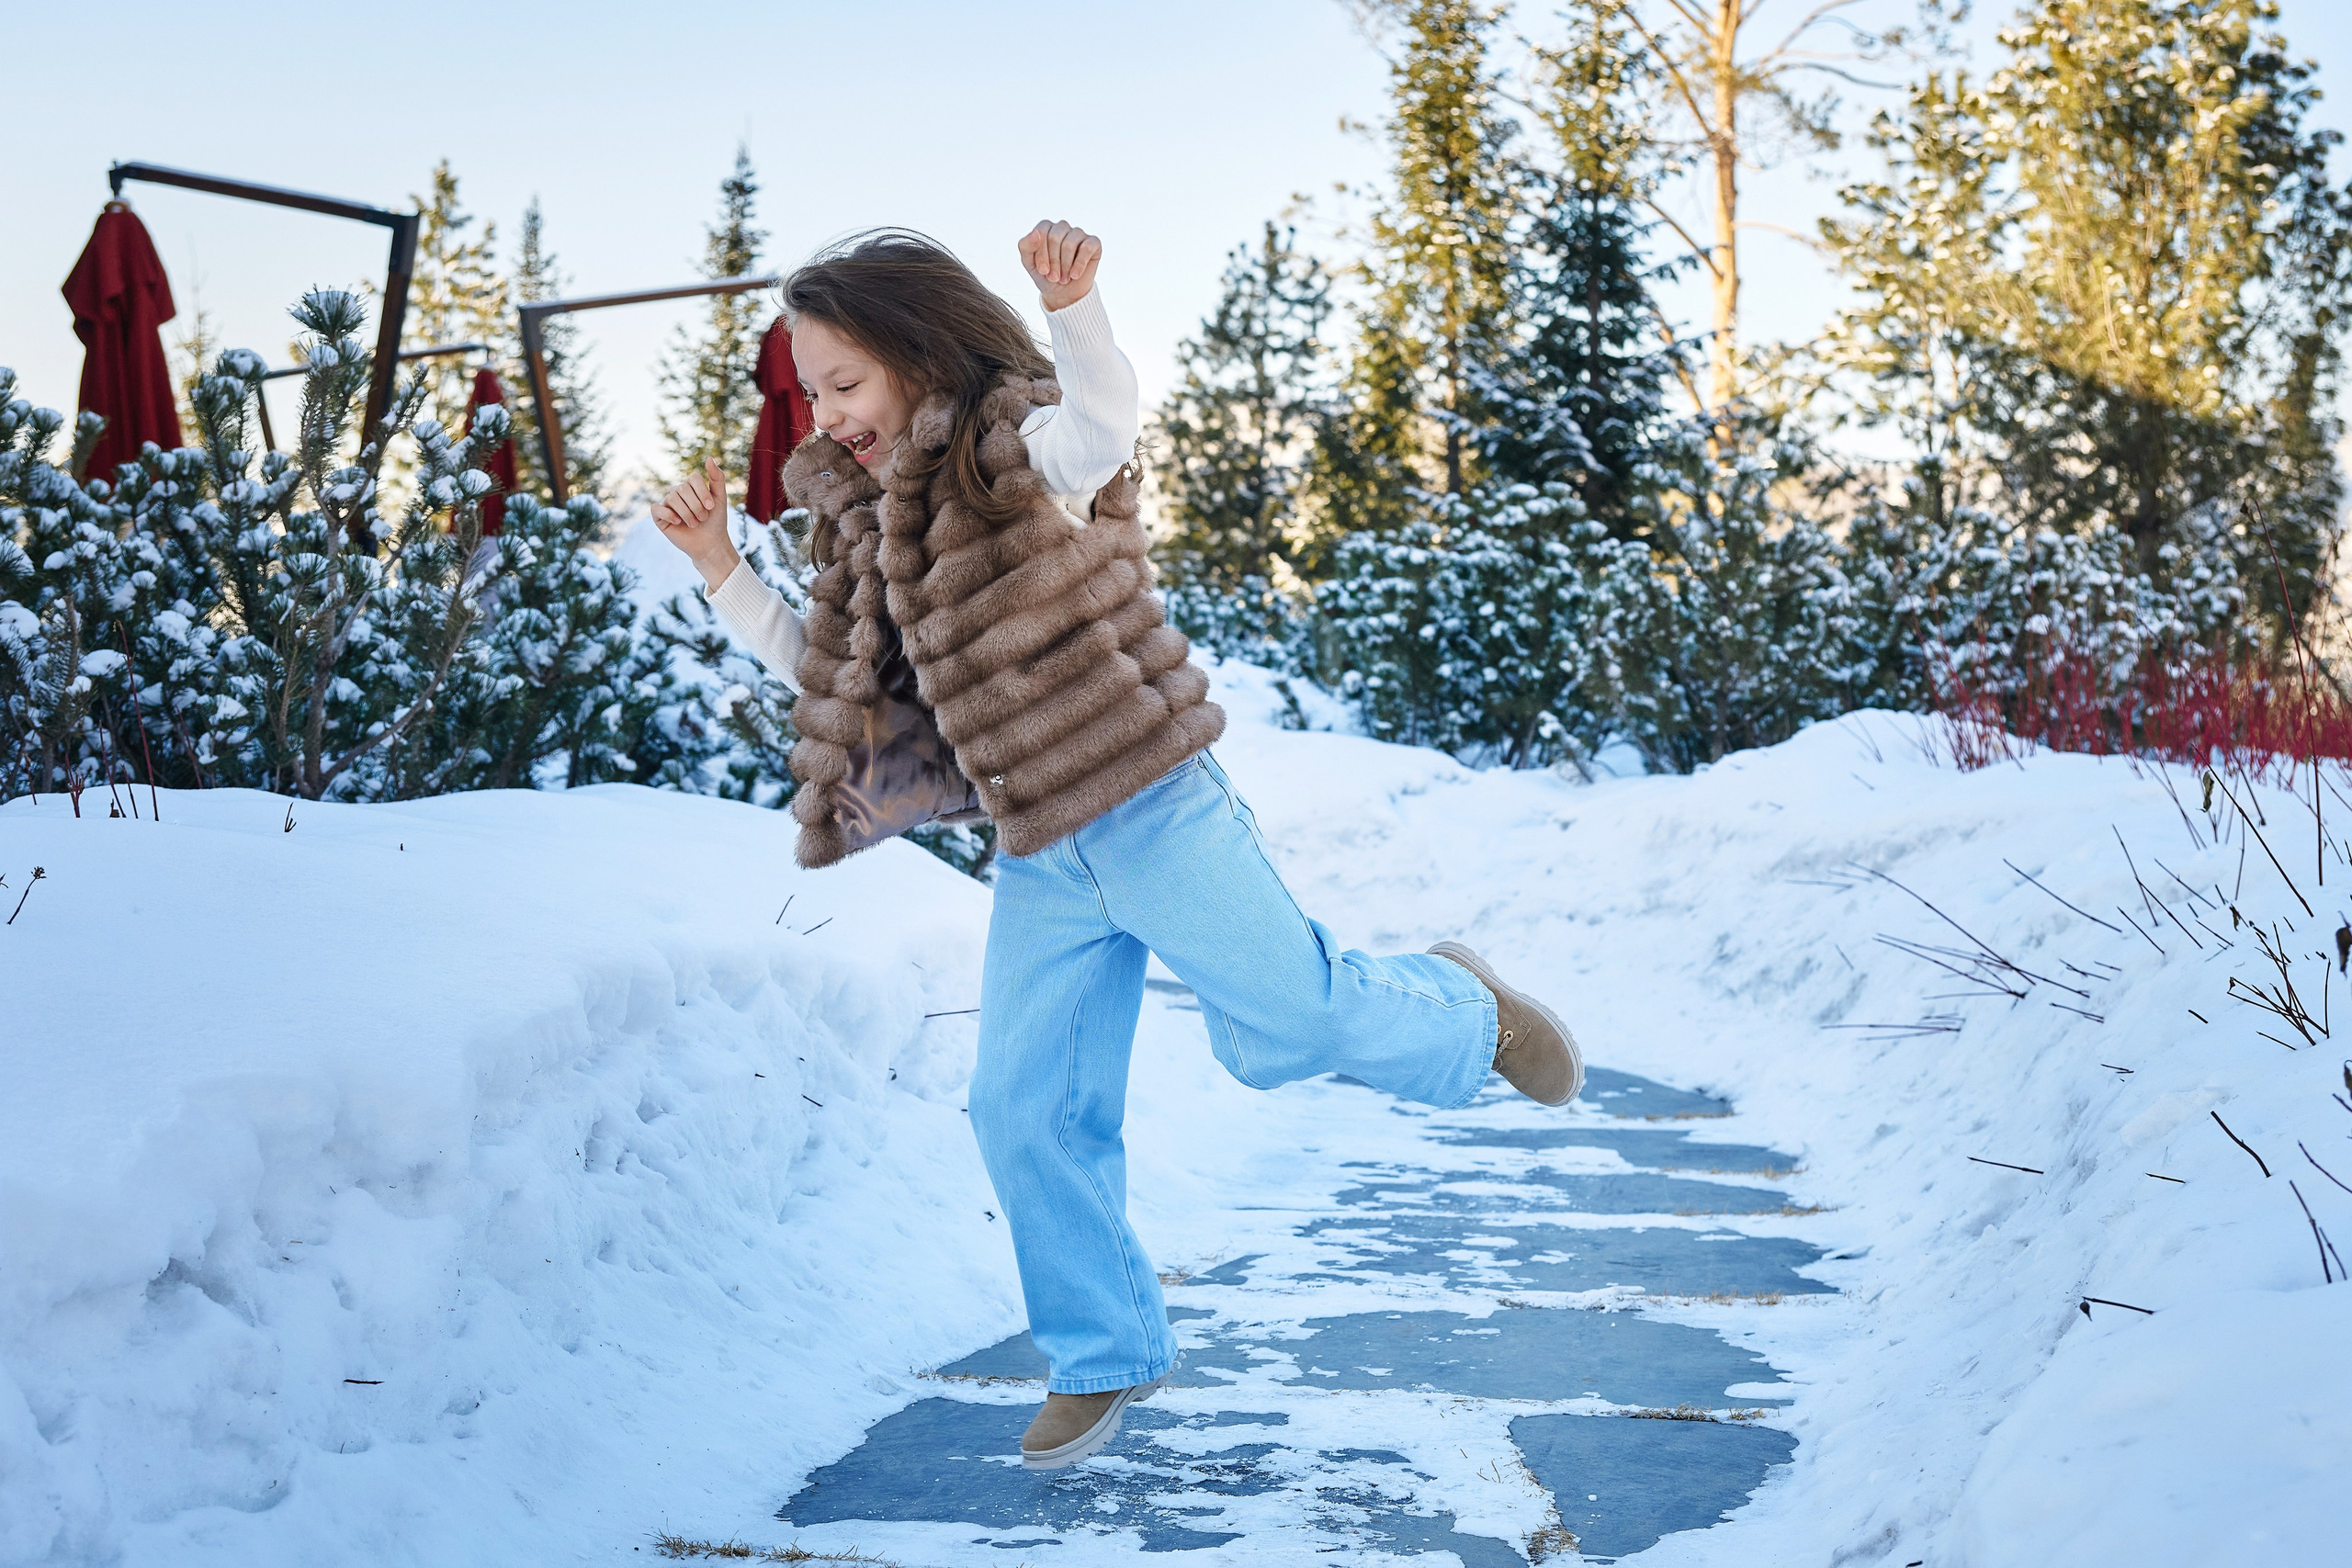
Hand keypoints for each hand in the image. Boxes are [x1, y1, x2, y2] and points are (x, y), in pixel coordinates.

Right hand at [653, 457, 740, 590]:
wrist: (710, 543)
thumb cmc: (715, 521)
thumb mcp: (720, 498)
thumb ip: (717, 477)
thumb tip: (709, 457)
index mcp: (691, 486)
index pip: (693, 478)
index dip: (703, 492)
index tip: (711, 507)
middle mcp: (677, 492)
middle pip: (682, 488)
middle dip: (696, 505)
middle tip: (703, 518)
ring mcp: (667, 504)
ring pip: (672, 498)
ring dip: (686, 513)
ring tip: (695, 524)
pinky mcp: (659, 517)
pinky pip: (657, 508)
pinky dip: (669, 514)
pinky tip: (678, 522)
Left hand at [1018, 220, 1101, 311]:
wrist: (1064, 294)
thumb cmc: (1046, 275)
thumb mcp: (1029, 263)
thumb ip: (1025, 246)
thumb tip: (1036, 232)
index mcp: (1046, 228)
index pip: (1041, 232)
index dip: (1041, 254)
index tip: (1042, 271)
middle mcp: (1062, 227)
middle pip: (1055, 237)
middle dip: (1053, 262)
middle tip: (1053, 277)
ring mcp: (1078, 234)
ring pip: (1070, 244)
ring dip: (1065, 266)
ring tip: (1063, 278)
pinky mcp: (1093, 243)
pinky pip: (1086, 248)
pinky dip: (1079, 264)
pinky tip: (1075, 275)